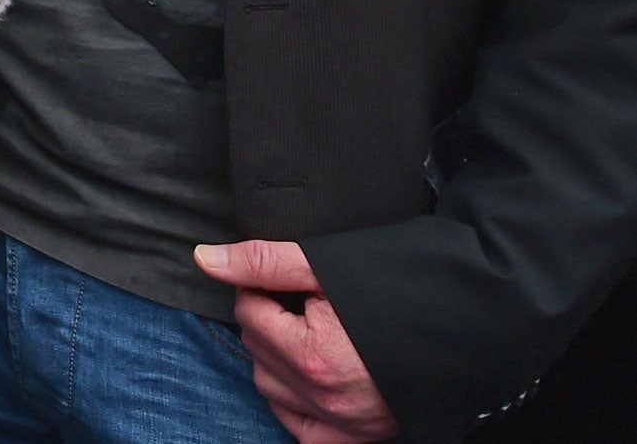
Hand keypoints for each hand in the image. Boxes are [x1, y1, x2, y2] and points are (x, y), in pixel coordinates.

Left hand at [195, 240, 400, 441]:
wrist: (481, 313)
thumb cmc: (406, 280)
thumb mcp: (328, 264)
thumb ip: (262, 263)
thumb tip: (204, 259)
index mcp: (315, 357)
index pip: (250, 315)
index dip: (259, 288)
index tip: (283, 279)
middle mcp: (328, 401)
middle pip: (259, 353)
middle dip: (267, 321)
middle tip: (297, 301)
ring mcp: (349, 426)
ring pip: (274, 391)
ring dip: (277, 360)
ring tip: (307, 332)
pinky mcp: (366, 437)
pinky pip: (306, 433)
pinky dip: (297, 405)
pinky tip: (309, 377)